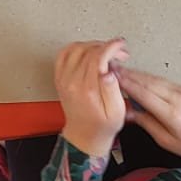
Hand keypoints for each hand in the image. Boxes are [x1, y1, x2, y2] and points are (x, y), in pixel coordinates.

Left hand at [55, 38, 128, 156]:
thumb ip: (113, 90)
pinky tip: (88, 52)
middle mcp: (72, 82)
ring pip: (75, 49)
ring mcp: (63, 79)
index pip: (97, 57)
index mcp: (87, 89)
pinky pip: (64, 54)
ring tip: (106, 52)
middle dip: (106, 46)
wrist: (84, 135)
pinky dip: (77, 48)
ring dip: (92, 45)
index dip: (111, 47)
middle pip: (87, 50)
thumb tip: (109, 71)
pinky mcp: (60, 78)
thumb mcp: (117, 112)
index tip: (120, 45)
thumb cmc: (101, 126)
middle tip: (118, 52)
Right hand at [116, 65, 180, 175]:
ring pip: (153, 78)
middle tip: (109, 69)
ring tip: (118, 70)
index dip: (125, 83)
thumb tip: (128, 112)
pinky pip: (161, 80)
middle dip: (127, 74)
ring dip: (135, 74)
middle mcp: (177, 98)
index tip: (110, 77)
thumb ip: (146, 123)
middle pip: (146, 81)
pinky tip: (137, 77)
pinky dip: (146, 77)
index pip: (142, 93)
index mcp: (172, 113)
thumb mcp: (166, 141)